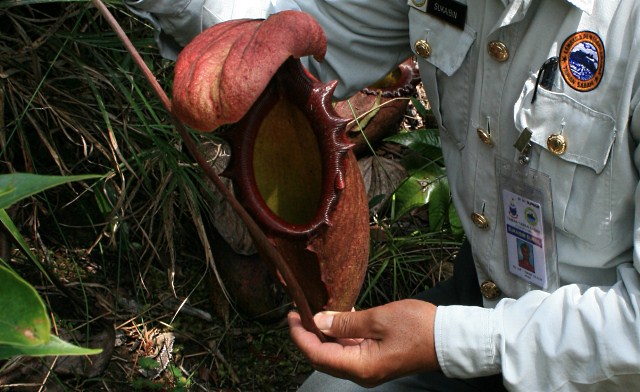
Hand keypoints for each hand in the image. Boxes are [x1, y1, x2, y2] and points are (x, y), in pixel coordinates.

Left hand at [288, 299, 439, 386]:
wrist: (448, 338)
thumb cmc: (417, 326)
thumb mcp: (378, 318)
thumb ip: (345, 322)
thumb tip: (318, 321)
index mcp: (360, 366)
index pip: (317, 354)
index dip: (300, 335)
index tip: (292, 315)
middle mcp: (361, 372)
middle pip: (322, 357)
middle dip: (307, 335)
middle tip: (299, 312)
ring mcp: (369, 368)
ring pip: (334, 354)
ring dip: (322, 335)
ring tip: (314, 312)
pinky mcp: (376, 360)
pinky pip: (349, 350)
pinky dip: (339, 335)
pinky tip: (336, 317)